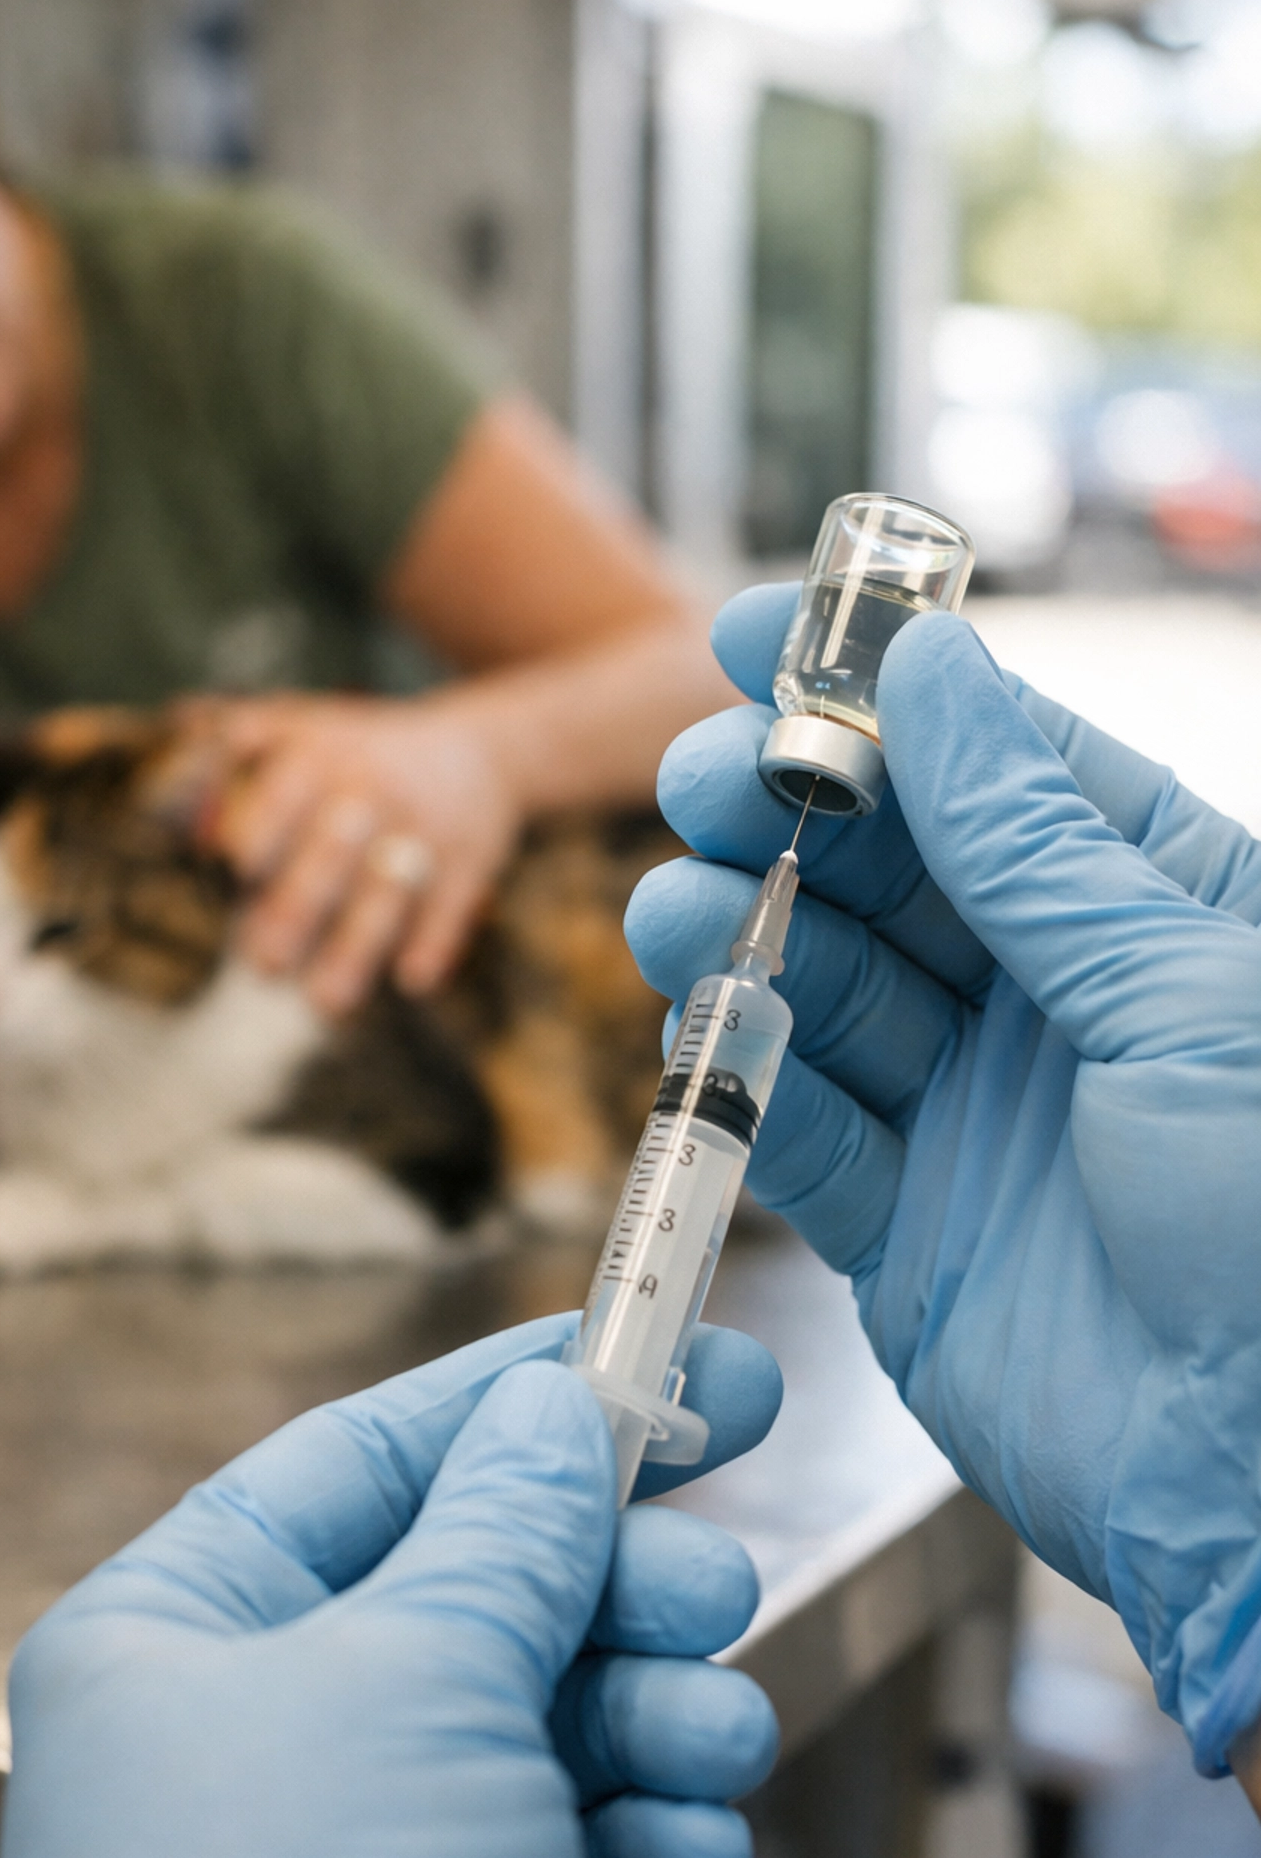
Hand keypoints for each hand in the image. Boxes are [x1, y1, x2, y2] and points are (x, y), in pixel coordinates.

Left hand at [0, 1316, 782, 1857]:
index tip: (677, 1350)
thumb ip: (507, 1530)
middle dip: (616, 1575)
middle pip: (486, 1589)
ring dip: (654, 1710)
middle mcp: (270, 1739)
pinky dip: (645, 1838)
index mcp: (188, 1633)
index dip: (529, 1391)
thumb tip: (555, 1407)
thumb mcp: (411, 1681)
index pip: (375, 1457)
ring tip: (706, 1733)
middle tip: (719, 1572)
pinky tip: (683, 1843)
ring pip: (553, 1724)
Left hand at [200, 690, 522, 1013]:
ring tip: (326, 1004)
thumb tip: (168, 757)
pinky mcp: (473, 862)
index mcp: (323, 755)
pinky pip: (451, 909)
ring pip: (388, 894)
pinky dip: (432, 945)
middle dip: (296, 913)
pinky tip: (410, 981)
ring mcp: (426, 828)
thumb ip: (237, 739)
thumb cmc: (365, 748)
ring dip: (357, 951)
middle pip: (330, 856)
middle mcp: (375, 790)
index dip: (262, 833)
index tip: (236, 872)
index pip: (286, 797)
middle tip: (263, 966)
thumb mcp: (305, 722)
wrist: (482, 747)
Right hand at [626, 584, 1260, 1776]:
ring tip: (672, 900)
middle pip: (896, 867)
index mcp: (1164, 916)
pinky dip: (746, 1074)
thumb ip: (1033, 846)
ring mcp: (980, 1112)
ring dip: (744, 933)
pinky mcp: (908, 1228)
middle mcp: (1066, 1002)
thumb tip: (936, 677)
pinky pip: (804, 1129)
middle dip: (789, 810)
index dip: (882, 692)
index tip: (763, 630)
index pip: (1003, 764)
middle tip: (701, 778)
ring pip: (830, 986)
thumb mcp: (1185, 998)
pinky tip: (703, 1022)